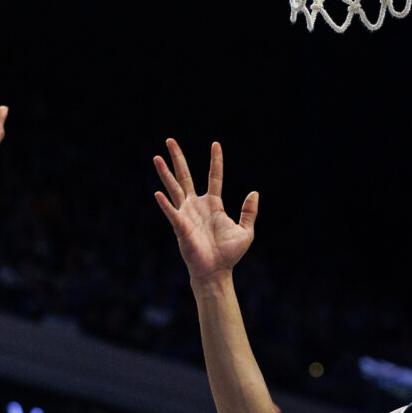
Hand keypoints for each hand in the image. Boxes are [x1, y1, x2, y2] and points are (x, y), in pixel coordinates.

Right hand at [153, 139, 258, 283]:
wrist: (216, 272)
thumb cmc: (229, 254)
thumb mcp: (246, 231)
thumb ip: (249, 212)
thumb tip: (254, 192)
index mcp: (213, 204)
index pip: (214, 177)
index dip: (216, 161)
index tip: (215, 144)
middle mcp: (197, 206)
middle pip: (185, 176)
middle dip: (178, 158)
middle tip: (170, 140)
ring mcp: (186, 214)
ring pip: (174, 188)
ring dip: (165, 174)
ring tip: (157, 157)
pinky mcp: (181, 227)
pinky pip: (172, 212)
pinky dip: (165, 204)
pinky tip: (158, 193)